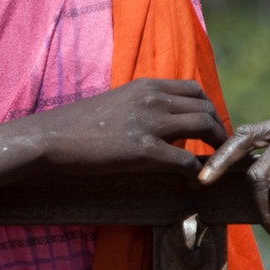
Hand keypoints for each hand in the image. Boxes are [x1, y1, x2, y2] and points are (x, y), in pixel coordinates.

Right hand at [38, 77, 228, 169]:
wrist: (51, 138)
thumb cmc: (77, 126)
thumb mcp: (114, 104)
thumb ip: (140, 108)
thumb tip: (157, 124)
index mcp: (145, 86)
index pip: (194, 89)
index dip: (208, 108)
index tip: (207, 127)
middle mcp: (153, 99)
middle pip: (205, 107)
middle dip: (218, 129)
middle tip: (218, 150)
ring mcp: (150, 123)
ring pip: (204, 127)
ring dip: (216, 147)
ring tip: (214, 165)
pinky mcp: (143, 151)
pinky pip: (186, 160)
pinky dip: (197, 172)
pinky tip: (195, 183)